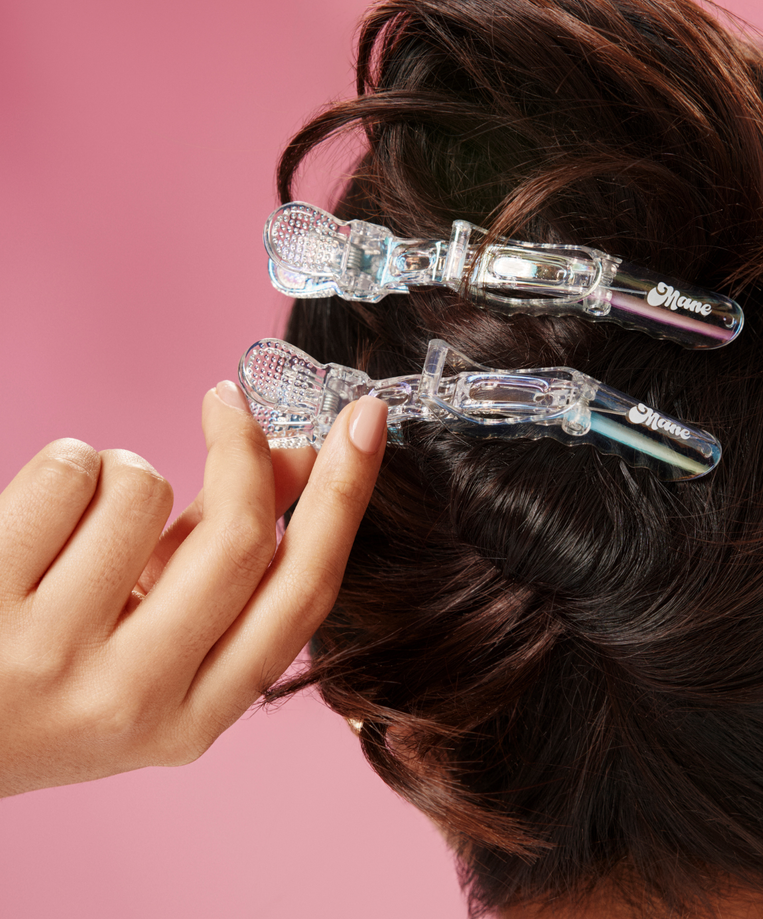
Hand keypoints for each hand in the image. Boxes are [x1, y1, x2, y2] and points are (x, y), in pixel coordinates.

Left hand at [0, 382, 386, 797]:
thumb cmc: (54, 673)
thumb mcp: (158, 637)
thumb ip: (234, 552)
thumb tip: (301, 458)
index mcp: (194, 717)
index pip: (302, 594)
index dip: (344, 497)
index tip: (365, 423)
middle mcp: (131, 699)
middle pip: (238, 538)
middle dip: (244, 449)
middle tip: (230, 402)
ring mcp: (50, 658)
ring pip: (143, 489)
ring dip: (125, 475)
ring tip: (86, 521)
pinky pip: (70, 471)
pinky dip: (69, 468)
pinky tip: (39, 519)